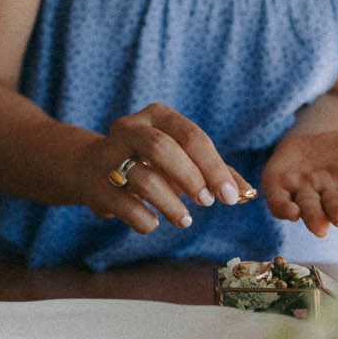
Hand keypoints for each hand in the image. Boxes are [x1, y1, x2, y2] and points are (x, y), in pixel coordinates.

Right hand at [82, 103, 255, 233]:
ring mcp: (108, 157)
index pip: (190, 136)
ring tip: (185, 219)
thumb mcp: (181, 158)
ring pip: (144, 179)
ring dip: (171, 204)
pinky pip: (126, 206)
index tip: (230, 196)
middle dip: (190, 178)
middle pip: (161, 148)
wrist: (89, 168)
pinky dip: (146, 219)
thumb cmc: (148, 162)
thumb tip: (248, 194)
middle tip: (206, 202)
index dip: (213, 167)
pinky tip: (154, 222)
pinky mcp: (95, 186)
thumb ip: (214, 172)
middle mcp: (128, 129)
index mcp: (156, 116)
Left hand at [261, 130, 337, 237]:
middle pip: (336, 206)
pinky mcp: (279, 184)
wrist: (320, 140)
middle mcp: (331, 193)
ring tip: (319, 225)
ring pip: (308, 207)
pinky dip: (282, 206)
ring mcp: (305, 190)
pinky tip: (287, 211)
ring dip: (312, 216)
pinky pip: (278, 199)